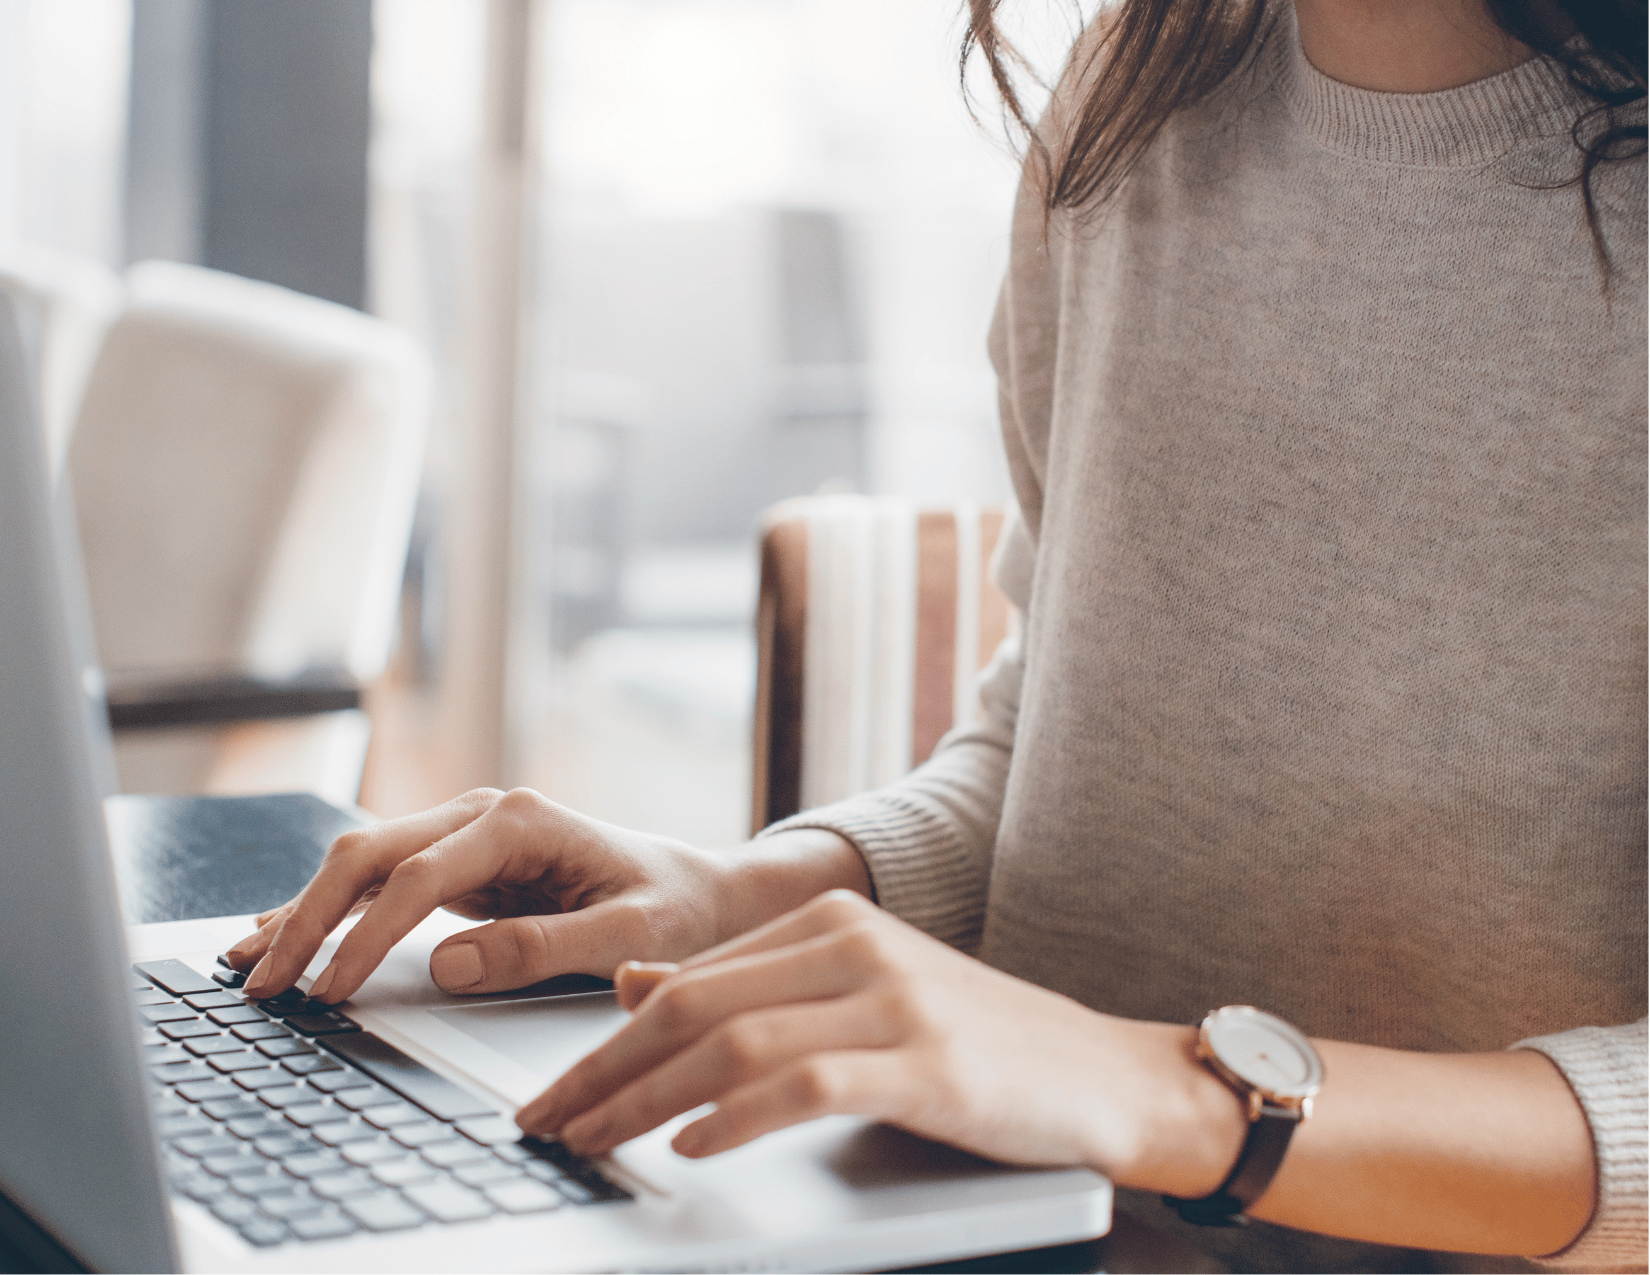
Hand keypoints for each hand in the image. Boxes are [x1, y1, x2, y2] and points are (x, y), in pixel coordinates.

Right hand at [228, 788, 746, 1002]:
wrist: (699, 891)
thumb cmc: (673, 910)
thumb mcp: (627, 936)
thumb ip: (543, 948)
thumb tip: (449, 963)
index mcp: (522, 822)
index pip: (418, 879)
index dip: (366, 937)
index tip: (329, 992)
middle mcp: (483, 815)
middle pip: (370, 855)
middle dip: (309, 918)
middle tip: (263, 984)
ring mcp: (466, 834)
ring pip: (362, 863)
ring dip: (303, 911)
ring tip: (247, 964)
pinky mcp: (460, 862)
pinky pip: (380, 881)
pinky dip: (328, 909)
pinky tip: (281, 932)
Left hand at [516, 890, 1246, 1196]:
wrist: (1101, 1073)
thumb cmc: (973, 1043)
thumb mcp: (853, 997)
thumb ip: (749, 987)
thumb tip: (634, 986)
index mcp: (830, 919)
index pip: (687, 980)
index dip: (604, 1043)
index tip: (553, 1094)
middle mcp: (855, 943)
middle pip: (696, 1007)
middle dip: (605, 1073)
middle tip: (545, 1126)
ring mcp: (893, 998)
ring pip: (735, 1042)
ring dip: (647, 1101)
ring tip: (592, 1143)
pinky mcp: (928, 1061)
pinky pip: (807, 1083)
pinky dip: (736, 1118)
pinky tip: (691, 1148)